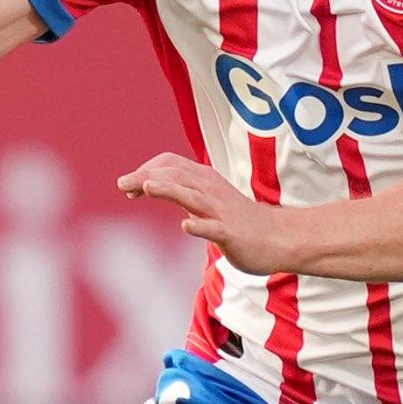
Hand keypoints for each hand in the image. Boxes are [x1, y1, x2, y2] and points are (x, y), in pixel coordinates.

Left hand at [117, 152, 294, 275]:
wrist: (280, 238)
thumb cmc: (237, 219)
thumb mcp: (206, 198)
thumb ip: (178, 190)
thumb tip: (143, 184)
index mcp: (204, 181)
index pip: (170, 165)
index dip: (146, 170)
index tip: (127, 186)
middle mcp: (211, 191)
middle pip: (176, 177)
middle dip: (146, 177)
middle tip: (121, 184)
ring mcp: (222, 212)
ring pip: (193, 197)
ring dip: (169, 191)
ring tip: (146, 188)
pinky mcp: (232, 233)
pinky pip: (215, 229)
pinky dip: (199, 226)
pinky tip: (185, 226)